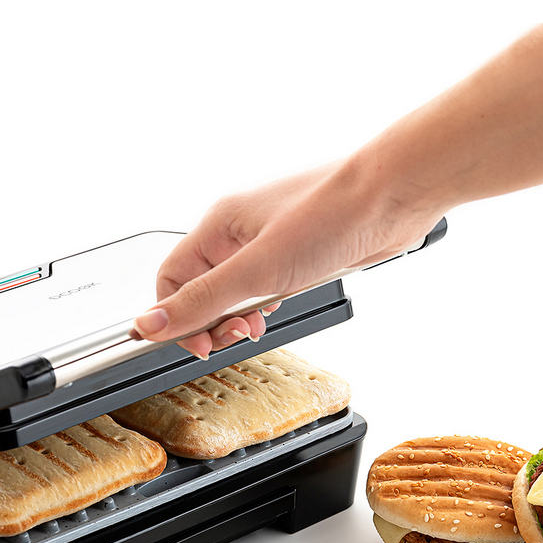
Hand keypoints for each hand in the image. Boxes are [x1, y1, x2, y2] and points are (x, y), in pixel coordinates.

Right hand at [133, 159, 444, 356]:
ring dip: (242, 316)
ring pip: (238, 289)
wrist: (393, 195)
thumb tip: (150, 324)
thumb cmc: (332, 215)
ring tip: (259, 328)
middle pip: (203, 287)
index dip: (176, 317)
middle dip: (213, 321)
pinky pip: (270, 285)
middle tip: (236, 339)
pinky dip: (270, 304)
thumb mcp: (257, 270)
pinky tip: (283, 308)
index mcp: (219, 225)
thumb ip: (202, 300)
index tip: (198, 346)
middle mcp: (240, 230)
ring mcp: (271, 241)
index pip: (173, 278)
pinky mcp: (301, 252)